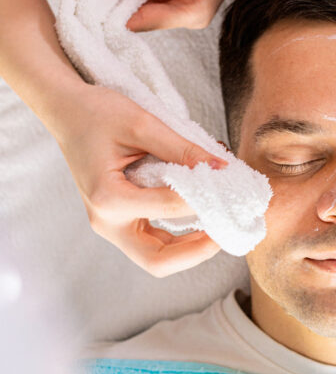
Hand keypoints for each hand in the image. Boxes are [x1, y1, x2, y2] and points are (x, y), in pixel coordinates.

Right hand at [55, 82, 230, 276]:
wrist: (68, 112)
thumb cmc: (98, 113)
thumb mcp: (142, 124)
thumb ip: (183, 149)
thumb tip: (221, 168)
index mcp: (108, 197)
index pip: (169, 209)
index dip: (203, 198)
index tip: (227, 184)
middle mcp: (106, 221)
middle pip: (157, 261)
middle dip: (196, 252)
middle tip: (225, 232)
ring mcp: (110, 225)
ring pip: (156, 257)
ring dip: (189, 249)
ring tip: (218, 225)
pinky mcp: (118, 221)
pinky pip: (152, 243)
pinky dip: (178, 238)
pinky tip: (200, 220)